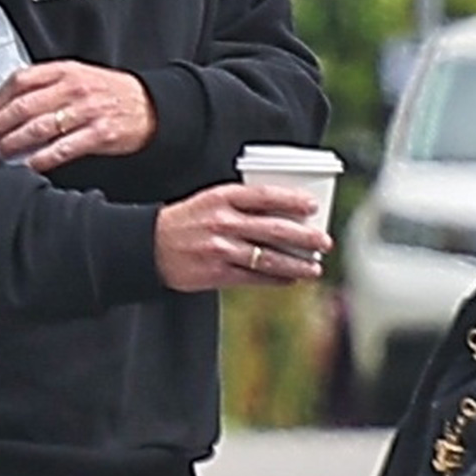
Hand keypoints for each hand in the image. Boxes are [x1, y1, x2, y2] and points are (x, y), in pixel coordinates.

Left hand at [0, 60, 156, 171]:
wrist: (152, 106)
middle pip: (23, 107)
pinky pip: (61, 149)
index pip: (21, 80)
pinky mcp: (99, 135)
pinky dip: (40, 159)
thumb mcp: (82, 76)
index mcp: (68, 71)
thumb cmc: (114, 93)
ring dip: (12, 144)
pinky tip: (28, 165)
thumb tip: (13, 103)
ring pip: (37, 129)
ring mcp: (87, 112)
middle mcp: (75, 89)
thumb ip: (51, 84)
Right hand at [154, 182, 330, 291]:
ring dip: (296, 264)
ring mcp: (220, 249)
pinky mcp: (216, 273)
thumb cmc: (189, 219)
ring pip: (268, 257)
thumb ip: (243, 203)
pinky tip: (290, 279)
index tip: (313, 206)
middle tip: (325, 242)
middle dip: (305, 237)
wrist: (150, 246)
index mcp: (223, 197)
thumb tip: (286, 212)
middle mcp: (223, 222)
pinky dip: (275, 279)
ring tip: (315, 268)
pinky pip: (253, 277)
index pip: (265, 196)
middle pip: (274, 229)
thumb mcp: (212, 200)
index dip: (292, 200)